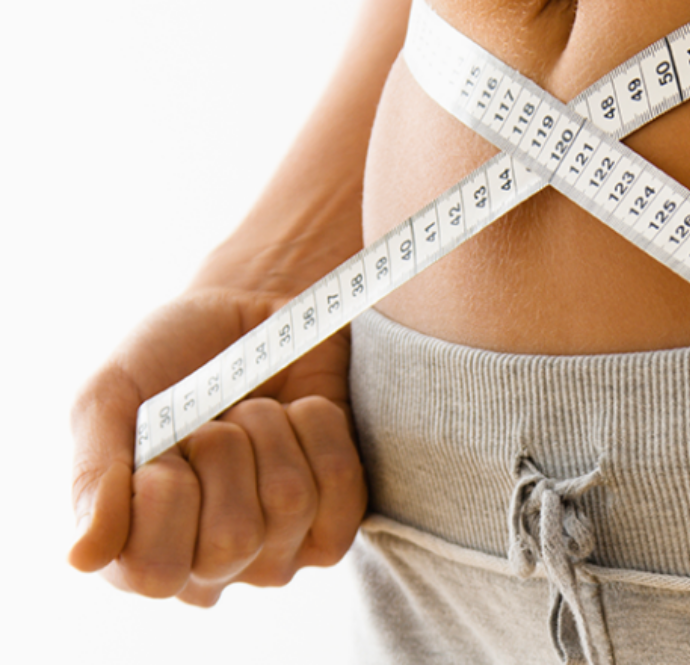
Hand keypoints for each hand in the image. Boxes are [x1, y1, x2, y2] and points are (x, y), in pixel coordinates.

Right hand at [69, 288, 365, 605]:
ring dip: (269, 427)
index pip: (157, 572)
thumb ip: (91, 477)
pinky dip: (318, 425)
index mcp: (138, 552)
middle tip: (213, 422)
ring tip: (253, 409)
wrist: (249, 306)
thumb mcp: (109, 401)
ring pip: (290, 500)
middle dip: (222, 450)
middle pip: (233, 539)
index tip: (164, 444)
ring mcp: (280, 550)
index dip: (164, 490)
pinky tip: (298, 414)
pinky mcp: (337, 518)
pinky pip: (341, 483)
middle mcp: (211, 569)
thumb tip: (83, 558)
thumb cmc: (171, 359)